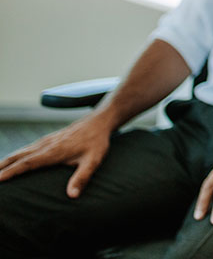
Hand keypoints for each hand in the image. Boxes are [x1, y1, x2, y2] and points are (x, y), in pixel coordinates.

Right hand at [0, 111, 115, 197]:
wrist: (99, 121)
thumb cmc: (96, 142)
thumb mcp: (93, 161)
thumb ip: (82, 177)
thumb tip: (72, 196)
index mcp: (53, 151)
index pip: (27, 163)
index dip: (11, 171)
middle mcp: (46, 145)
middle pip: (18, 156)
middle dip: (2, 167)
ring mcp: (46, 141)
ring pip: (21, 151)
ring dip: (6, 161)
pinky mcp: (48, 139)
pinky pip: (28, 148)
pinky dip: (16, 155)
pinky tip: (12, 160)